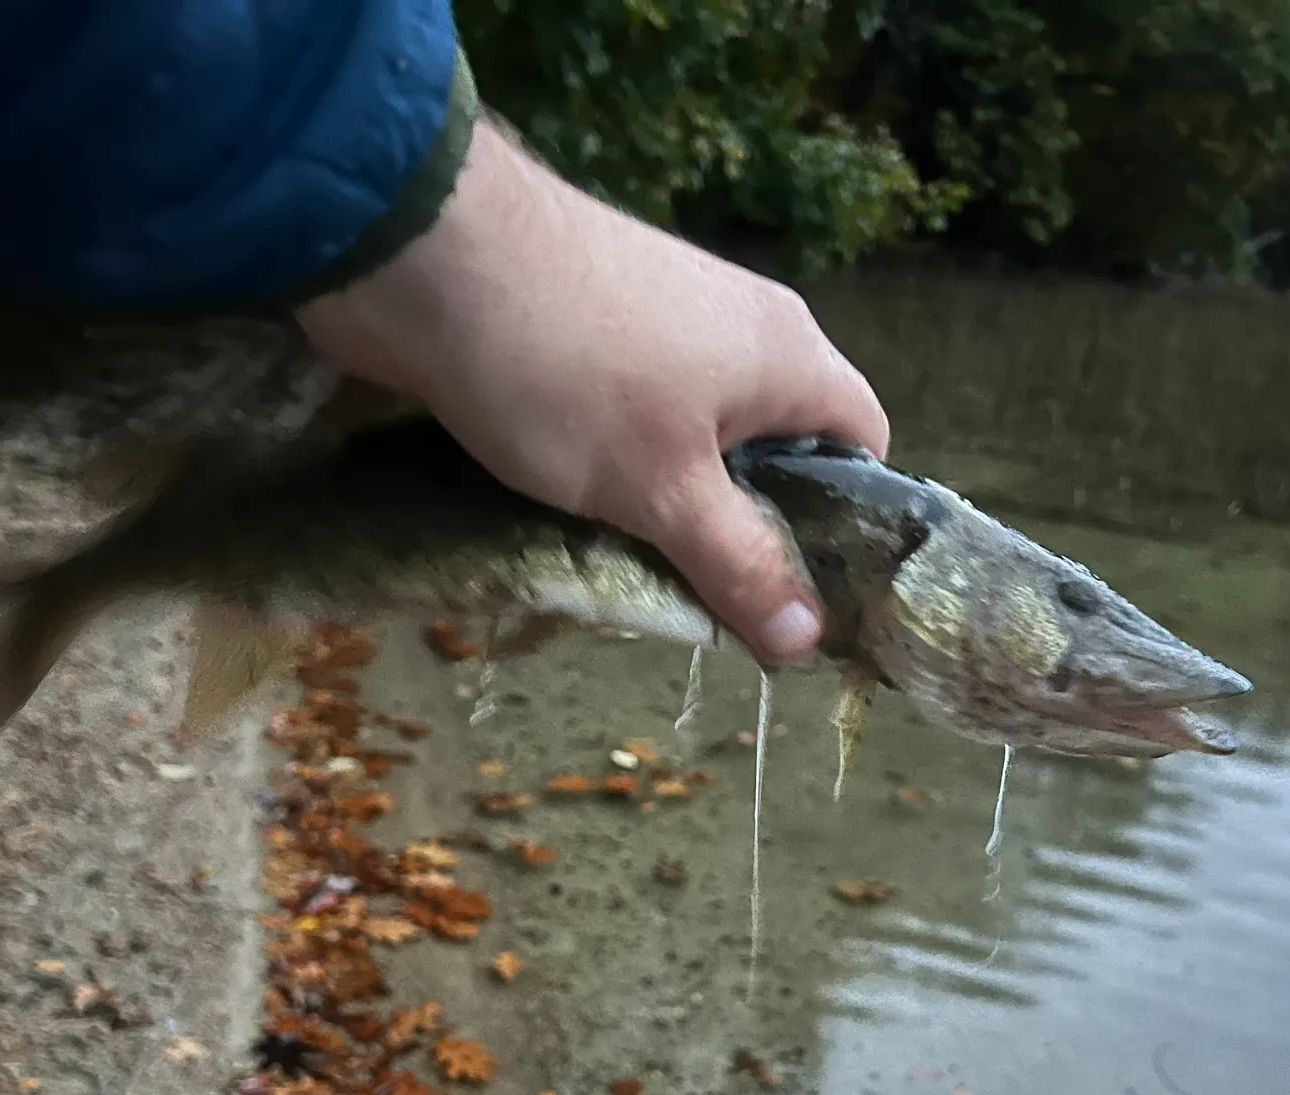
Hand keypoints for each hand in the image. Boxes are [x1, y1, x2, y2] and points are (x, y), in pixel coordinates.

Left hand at [296, 114, 888, 662]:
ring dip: (679, 502)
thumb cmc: (571, 379)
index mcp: (790, 356)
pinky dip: (626, 468)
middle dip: (751, 524)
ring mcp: (666, 321)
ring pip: (701, 436)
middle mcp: (742, 328)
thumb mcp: (666, 491)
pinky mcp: (597, 328)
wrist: (427, 261)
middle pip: (778, 445)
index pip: (863, 442)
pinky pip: (639, 416)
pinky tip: (586, 513)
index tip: (809, 593)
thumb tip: (811, 638)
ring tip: (646, 570)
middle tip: (717, 604)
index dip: (847, 521)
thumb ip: (739, 563)